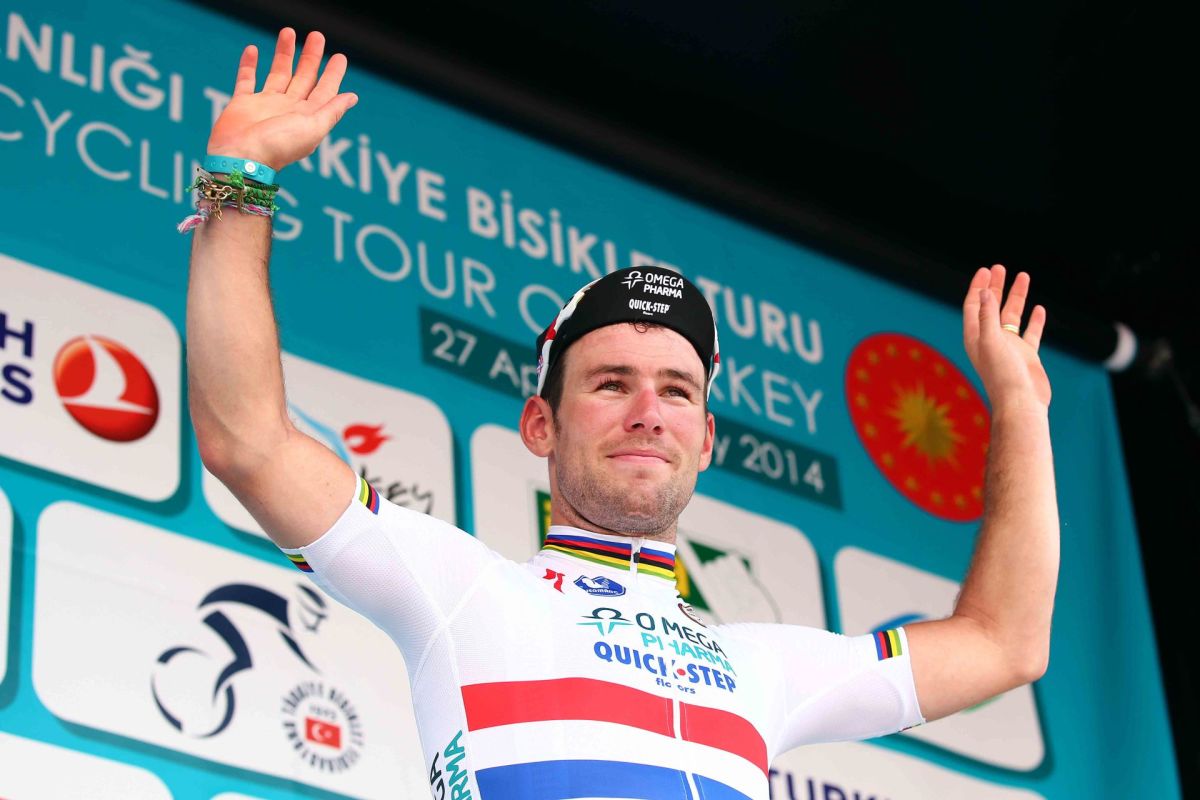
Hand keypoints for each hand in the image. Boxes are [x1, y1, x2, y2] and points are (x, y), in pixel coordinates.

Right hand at [207, 28, 357, 170]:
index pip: (325, 91)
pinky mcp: (243, 104)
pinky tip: (253, 49)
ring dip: (283, 54)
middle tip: (317, 36)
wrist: (241, 158)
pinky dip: (249, 65)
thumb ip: (332, 111)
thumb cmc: (279, 145)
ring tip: (288, 32)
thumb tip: (352, 97)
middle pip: (304, 78)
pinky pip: (246, 80)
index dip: (333, 74)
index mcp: (307, 116)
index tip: (340, 57)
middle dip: (311, 57)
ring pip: (278, 74)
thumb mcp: (313, 128)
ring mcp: (265, 106)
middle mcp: (288, 110)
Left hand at [962, 264, 1051, 410]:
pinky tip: (1039, 308)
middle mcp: (991, 340)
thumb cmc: (1002, 375)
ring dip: (1016, 296)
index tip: (985, 270)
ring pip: (1012, 315)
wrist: (1021, 403)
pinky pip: (1030, 332)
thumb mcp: (990, 341)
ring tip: (1023, 276)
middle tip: (1000, 267)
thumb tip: (984, 292)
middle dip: (995, 286)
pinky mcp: (1026, 355)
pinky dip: (1034, 320)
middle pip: (991, 306)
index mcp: (976, 337)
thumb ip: (987, 316)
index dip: (978, 287)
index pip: (974, 306)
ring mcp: (1009, 347)